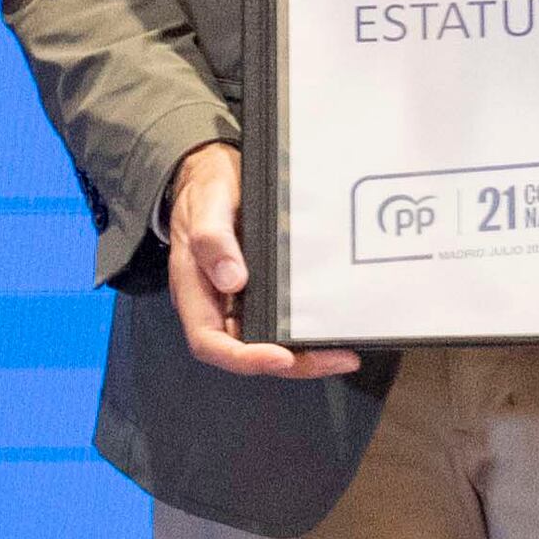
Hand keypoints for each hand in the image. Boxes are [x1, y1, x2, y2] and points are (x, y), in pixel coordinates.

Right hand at [165, 143, 361, 379]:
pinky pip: (281, 319)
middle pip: (247, 351)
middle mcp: (217, 304)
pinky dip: (307, 330)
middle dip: (292, 364)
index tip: (282, 357)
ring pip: (269, 341)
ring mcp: (240, 300)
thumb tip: (232, 280)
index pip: (210, 343)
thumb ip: (212, 240)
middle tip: (336, 358)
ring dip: (306, 355)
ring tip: (344, 353)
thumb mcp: (206, 205)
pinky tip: (334, 326)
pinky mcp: (261, 291)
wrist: (212, 175)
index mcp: (195, 292)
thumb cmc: (204, 190)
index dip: (244, 358)